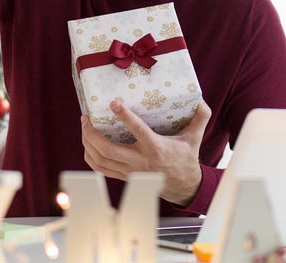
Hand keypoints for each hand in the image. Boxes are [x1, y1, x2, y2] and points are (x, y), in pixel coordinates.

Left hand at [81, 98, 211, 206]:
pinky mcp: (124, 177)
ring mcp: (130, 171)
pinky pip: (101, 169)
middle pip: (108, 149)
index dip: (124, 116)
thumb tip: (200, 98)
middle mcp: (140, 161)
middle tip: (86, 117)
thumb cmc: (186, 157)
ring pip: (101, 159)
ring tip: (85, 127)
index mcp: (156, 148)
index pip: (138, 131)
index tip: (113, 103)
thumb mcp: (195, 137)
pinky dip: (90, 157)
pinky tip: (88, 144)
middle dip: (91, 132)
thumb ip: (200, 117)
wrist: (183, 186)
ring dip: (87, 143)